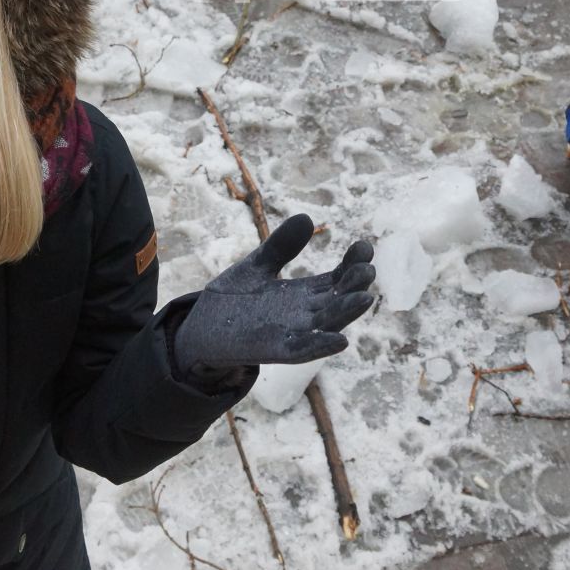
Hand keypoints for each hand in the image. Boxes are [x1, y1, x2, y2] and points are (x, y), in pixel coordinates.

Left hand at [171, 215, 375, 379]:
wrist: (201, 328)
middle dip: (355, 285)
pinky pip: (303, 350)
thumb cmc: (232, 299)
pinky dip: (321, 346)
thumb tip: (307, 218)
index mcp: (305, 294)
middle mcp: (305, 314)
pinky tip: (340, 340)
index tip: (365, 246)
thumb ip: (280, 246)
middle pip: (338, 299)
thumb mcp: (257, 265)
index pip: (337, 279)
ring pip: (327, 324)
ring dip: (346, 313)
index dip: (353, 264)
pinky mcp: (275, 351)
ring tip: (365, 298)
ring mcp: (292, 333)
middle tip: (368, 269)